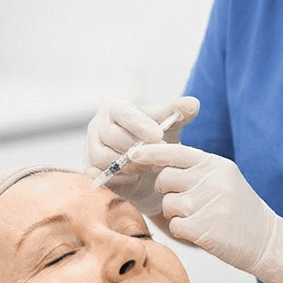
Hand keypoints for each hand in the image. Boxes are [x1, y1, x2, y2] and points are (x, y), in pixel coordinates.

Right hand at [84, 97, 199, 215]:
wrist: (148, 172)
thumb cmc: (157, 142)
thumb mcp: (170, 126)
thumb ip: (179, 113)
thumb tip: (193, 103)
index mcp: (115, 108)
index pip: (124, 113)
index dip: (140, 124)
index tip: (159, 136)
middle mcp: (98, 125)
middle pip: (112, 136)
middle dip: (138, 148)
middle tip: (159, 156)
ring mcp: (91, 147)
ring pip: (104, 157)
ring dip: (130, 164)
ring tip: (149, 166)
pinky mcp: (89, 169)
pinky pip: (100, 174)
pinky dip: (120, 178)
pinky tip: (136, 178)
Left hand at [129, 143, 282, 282]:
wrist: (267, 241)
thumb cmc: (240, 212)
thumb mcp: (224, 180)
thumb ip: (197, 171)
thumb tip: (158, 164)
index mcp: (216, 165)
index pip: (175, 152)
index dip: (151, 152)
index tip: (133, 154)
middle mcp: (213, 180)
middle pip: (165, 179)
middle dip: (167, 192)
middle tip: (185, 202)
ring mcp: (209, 204)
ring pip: (168, 204)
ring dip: (177, 215)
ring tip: (200, 219)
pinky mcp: (204, 228)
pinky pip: (175, 226)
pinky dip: (183, 232)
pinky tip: (203, 232)